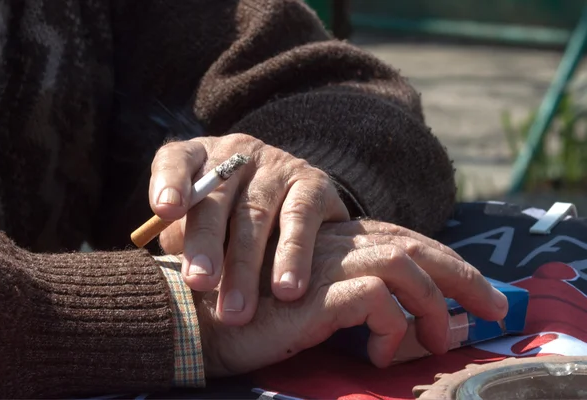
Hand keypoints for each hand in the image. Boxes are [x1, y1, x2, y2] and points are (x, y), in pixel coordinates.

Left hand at [150, 133, 349, 324]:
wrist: (303, 209)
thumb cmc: (234, 226)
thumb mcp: (203, 227)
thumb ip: (183, 238)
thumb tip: (171, 271)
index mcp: (201, 159)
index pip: (177, 160)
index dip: (169, 181)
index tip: (165, 211)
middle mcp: (238, 154)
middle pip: (214, 195)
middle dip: (205, 240)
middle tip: (199, 281)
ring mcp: (277, 164)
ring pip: (256, 212)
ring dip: (245, 263)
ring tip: (238, 308)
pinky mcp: (314, 182)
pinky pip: (300, 217)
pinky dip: (293, 254)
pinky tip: (287, 289)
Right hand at [195, 219, 508, 376]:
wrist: (198, 321)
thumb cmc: (254, 318)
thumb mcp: (317, 307)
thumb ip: (361, 305)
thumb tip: (415, 325)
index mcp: (334, 242)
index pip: (404, 240)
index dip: (448, 262)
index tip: (479, 293)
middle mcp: (334, 245)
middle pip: (415, 246)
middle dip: (463, 276)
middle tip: (496, 307)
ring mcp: (325, 264)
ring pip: (404, 265)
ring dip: (434, 304)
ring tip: (442, 340)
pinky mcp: (316, 292)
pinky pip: (377, 300)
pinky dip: (393, 327)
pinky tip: (382, 355)